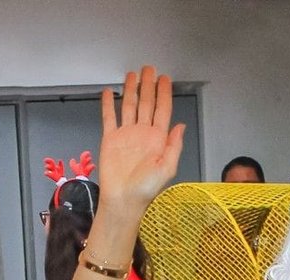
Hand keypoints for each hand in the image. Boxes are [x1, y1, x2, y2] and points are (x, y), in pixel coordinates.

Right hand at [95, 66, 186, 216]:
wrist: (123, 200)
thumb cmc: (146, 189)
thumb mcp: (167, 168)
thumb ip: (175, 146)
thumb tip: (181, 125)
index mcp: (158, 139)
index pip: (163, 110)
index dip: (164, 94)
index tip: (165, 79)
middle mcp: (142, 134)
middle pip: (146, 103)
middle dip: (148, 86)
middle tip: (149, 69)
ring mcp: (126, 135)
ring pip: (129, 106)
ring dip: (131, 90)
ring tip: (132, 75)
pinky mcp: (110, 139)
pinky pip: (109, 117)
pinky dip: (108, 104)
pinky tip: (108, 93)